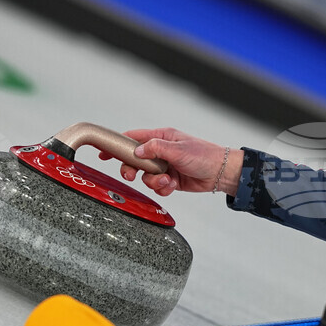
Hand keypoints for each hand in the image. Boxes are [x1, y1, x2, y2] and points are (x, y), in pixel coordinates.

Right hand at [97, 128, 240, 196]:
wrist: (221, 173)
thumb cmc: (204, 156)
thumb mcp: (178, 149)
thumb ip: (156, 149)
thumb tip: (138, 151)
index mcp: (161, 138)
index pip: (133, 139)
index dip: (117, 145)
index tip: (104, 152)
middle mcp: (161, 151)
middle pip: (135, 160)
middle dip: (131, 170)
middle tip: (131, 175)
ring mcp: (165, 166)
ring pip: (145, 176)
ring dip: (153, 181)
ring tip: (166, 180)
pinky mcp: (170, 179)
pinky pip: (157, 186)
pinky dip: (162, 188)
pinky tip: (172, 185)